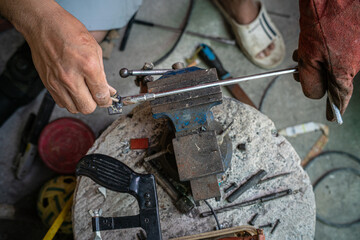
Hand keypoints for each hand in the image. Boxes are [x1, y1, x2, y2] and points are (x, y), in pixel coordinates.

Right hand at [21, 2, 114, 113]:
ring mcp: (57, 82)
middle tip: (97, 96)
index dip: (107, 100)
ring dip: (82, 104)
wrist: (44, 25)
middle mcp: (72, 76)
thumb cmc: (69, 31)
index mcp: (88, 66)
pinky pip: (61, 102)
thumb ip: (102, 73)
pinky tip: (73, 91)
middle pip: (88, 107)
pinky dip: (69, 100)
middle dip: (95, 104)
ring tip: (85, 93)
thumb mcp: (95, 49)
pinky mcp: (48, 84)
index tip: (108, 99)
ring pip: (74, 108)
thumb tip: (108, 89)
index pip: (101, 95)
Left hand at [293, 0, 359, 120]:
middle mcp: (354, 63)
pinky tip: (312, 39)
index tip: (332, 117)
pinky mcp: (355, 39)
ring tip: (303, 47)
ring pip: (332, 63)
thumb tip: (314, 95)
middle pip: (332, 79)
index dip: (334, 107)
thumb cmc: (323, 19)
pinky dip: (323, 50)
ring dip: (316, 60)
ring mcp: (357, 50)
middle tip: (297, 67)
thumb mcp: (308, 55)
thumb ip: (311, 79)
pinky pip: (338, 52)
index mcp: (344, 70)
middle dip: (313, 74)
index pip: (339, 96)